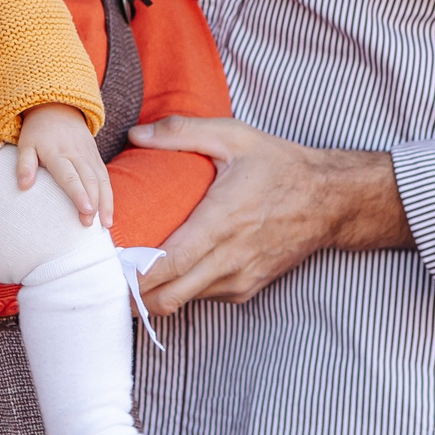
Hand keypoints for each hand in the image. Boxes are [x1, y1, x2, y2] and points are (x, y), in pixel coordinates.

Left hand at [15, 103, 111, 228]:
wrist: (58, 107)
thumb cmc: (38, 132)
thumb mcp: (25, 144)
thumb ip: (24, 164)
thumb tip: (23, 186)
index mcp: (57, 152)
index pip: (70, 176)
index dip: (78, 194)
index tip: (85, 210)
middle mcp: (77, 154)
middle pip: (89, 180)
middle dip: (94, 203)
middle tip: (91, 224)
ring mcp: (89, 155)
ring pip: (102, 180)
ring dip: (105, 202)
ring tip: (106, 224)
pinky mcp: (96, 157)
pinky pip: (105, 177)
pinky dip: (109, 196)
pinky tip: (108, 213)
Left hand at [127, 115, 411, 313]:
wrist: (330, 200)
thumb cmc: (280, 165)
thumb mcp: (234, 136)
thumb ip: (182, 131)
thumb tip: (135, 134)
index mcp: (221, 221)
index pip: (168, 264)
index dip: (132, 275)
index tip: (105, 269)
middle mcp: (230, 258)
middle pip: (168, 297)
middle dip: (133, 295)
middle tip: (105, 277)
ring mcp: (240, 278)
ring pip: (184, 302)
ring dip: (155, 294)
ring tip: (130, 274)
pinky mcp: (248, 288)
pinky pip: (204, 298)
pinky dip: (182, 290)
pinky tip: (170, 270)